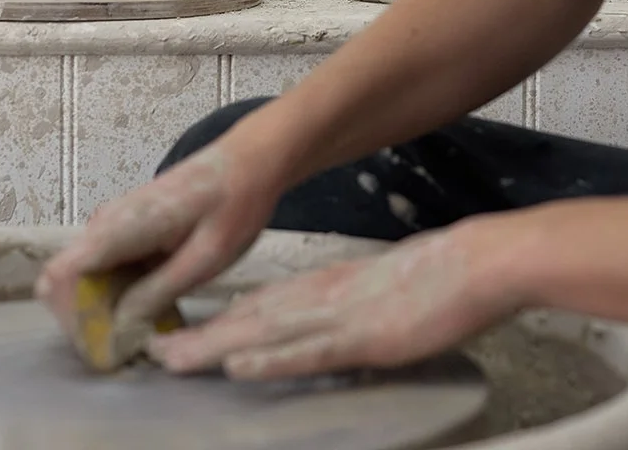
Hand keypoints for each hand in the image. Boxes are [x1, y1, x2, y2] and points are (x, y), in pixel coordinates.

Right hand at [35, 140, 281, 354]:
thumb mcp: (207, 257)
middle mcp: (105, 222)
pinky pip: (104, 270)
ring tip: (144, 333)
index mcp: (122, 224)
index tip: (107, 348)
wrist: (248, 161)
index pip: (62, 276)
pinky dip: (118, 295)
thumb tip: (119, 327)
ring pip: (83, 279)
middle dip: (90, 322)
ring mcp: (111, 225)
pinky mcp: (122, 230)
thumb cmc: (235, 203)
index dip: (75, 319)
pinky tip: (152, 310)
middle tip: (129, 348)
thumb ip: (159, 291)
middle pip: (65, 283)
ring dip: (104, 311)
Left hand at [147, 220, 523, 380]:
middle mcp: (322, 298)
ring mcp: (340, 317)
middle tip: (151, 352)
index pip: (261, 306)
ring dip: (214, 347)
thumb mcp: (380, 287)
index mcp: (327, 286)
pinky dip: (270, 359)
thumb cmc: (439, 275)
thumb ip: (348, 304)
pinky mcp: (363, 337)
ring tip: (170, 359)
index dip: (218, 321)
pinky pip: (308, 351)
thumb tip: (323, 319)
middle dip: (199, 338)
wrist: (477, 262)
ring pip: (264, 334)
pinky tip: (238, 365)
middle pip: (248, 320)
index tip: (180, 334)